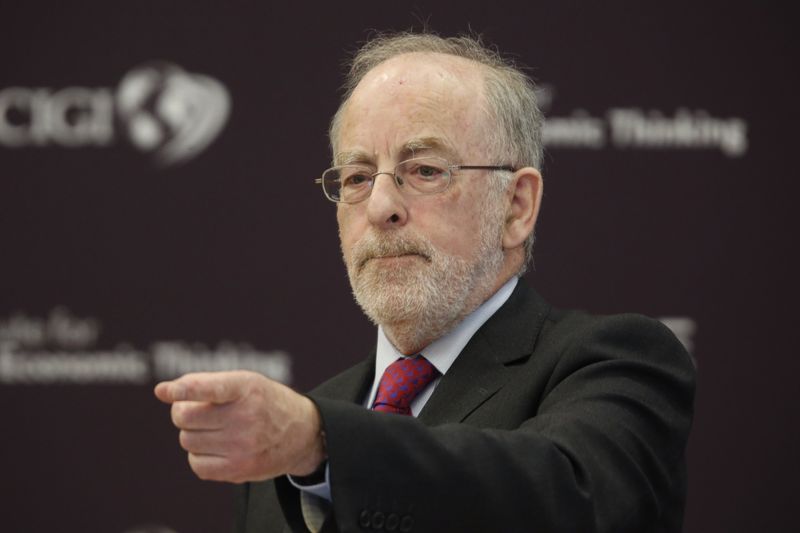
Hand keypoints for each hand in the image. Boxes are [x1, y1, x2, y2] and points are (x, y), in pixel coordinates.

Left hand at [154, 370, 325, 482]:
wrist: (302, 433)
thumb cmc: (263, 401)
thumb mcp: (245, 381)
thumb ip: (206, 383)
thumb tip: (164, 392)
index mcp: (246, 387)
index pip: (212, 388)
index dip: (186, 389)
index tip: (165, 391)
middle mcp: (246, 416)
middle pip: (185, 417)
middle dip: (183, 412)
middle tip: (198, 410)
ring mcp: (243, 446)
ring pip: (187, 440)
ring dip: (194, 434)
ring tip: (215, 429)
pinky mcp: (239, 470)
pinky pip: (197, 465)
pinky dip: (199, 456)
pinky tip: (217, 447)